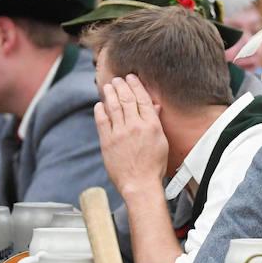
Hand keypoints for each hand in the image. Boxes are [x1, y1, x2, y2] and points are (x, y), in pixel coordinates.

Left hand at [93, 74, 168, 196]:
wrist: (140, 184)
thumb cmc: (154, 166)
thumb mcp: (161, 142)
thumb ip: (155, 122)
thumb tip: (154, 106)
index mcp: (152, 126)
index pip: (142, 99)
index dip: (136, 85)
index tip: (131, 78)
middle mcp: (135, 126)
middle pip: (126, 98)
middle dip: (121, 85)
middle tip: (117, 79)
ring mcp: (120, 133)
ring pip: (113, 106)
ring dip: (110, 93)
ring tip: (108, 86)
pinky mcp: (107, 141)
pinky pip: (102, 120)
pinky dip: (100, 109)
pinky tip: (100, 104)